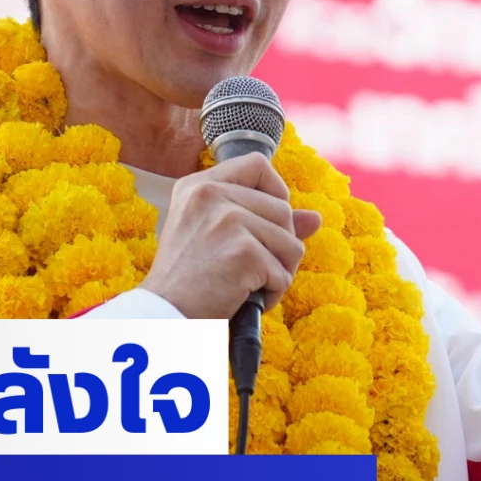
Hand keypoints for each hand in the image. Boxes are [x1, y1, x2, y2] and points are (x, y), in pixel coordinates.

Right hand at [139, 154, 323, 319]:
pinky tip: (245, 298)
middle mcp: (210, 195)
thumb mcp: (217, 236)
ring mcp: (227, 221)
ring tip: (248, 284)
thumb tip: (315, 218)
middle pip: (283, 209)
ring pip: (291, 242)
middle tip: (250, 269)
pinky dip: (272, 293)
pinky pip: (283, 273)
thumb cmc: (188, 280)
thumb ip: (264, 219)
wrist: (166, 315)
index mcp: (198, 186)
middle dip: (278, 246)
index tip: (266, 220)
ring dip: (278, 271)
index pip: (257, 165)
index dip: (274, 191)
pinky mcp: (243, 252)